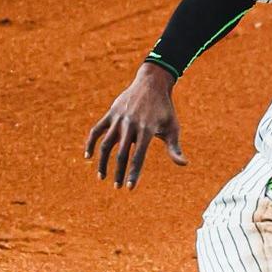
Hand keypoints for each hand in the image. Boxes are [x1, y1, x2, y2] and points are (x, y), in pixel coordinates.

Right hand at [84, 62, 186, 188]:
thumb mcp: (172, 127)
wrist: (152, 83)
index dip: (133, 173)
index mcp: (147, 129)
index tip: (129, 187)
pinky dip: (91, 143)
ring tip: (102, 177)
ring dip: (102, 162)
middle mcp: (131, 124)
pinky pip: (97, 130)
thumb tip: (184, 164)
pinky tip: (88, 156)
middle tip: (117, 187)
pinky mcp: (111, 114)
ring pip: (106, 144)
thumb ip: (174, 148)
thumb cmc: (164, 109)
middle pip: (121, 154)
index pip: (138, 156)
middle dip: (118, 173)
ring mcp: (119, 119)